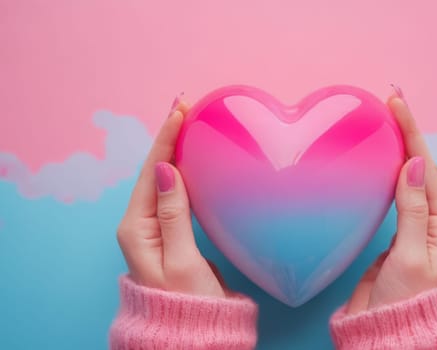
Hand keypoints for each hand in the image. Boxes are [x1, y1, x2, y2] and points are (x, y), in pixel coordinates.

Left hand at [116, 98, 225, 296]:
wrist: (195, 334)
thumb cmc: (188, 303)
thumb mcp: (180, 261)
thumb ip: (173, 215)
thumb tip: (163, 169)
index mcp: (137, 229)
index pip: (150, 173)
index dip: (165, 139)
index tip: (180, 110)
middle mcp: (142, 224)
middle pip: (154, 171)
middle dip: (169, 137)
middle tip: (186, 107)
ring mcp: (157, 228)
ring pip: (165, 179)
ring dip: (176, 150)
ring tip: (190, 124)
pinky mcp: (172, 232)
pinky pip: (177, 193)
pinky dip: (185, 170)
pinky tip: (195, 159)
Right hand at [346, 91, 436, 312]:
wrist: (392, 332)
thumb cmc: (407, 301)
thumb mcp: (411, 256)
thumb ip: (413, 210)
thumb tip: (416, 163)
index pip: (427, 165)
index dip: (412, 131)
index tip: (397, 102)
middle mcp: (431, 218)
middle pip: (419, 165)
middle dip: (406, 132)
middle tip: (389, 103)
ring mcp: (412, 224)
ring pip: (405, 178)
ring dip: (396, 149)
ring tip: (384, 123)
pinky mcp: (394, 233)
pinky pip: (390, 195)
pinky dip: (383, 173)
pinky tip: (375, 162)